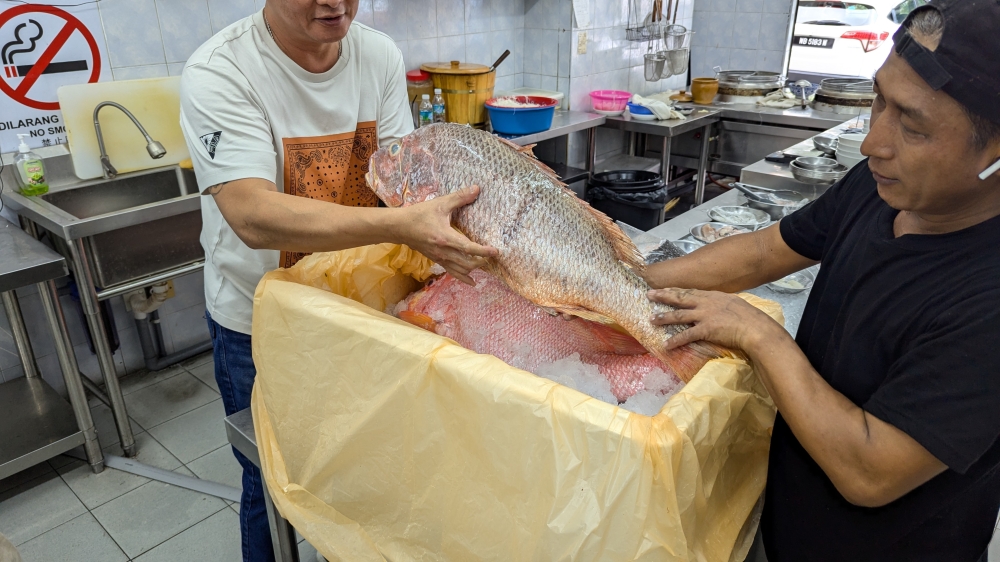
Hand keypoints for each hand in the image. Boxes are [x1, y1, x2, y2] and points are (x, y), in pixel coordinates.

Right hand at [397, 186, 498, 284]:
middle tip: (492, 256)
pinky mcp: (437, 260)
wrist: (400, 227)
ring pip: (461, 270)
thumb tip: (477, 189)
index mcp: (445, 237)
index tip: (495, 251)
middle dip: (482, 261)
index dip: (483, 251)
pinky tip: (472, 282)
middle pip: (467, 263)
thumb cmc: (419, 214)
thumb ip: (459, 197)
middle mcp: (443, 251)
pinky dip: (464, 277)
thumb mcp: (440, 204)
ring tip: (486, 265)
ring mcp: (440, 258)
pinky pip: (452, 272)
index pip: (468, 248)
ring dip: (474, 269)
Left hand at [647, 288, 781, 353]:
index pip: (689, 291)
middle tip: (649, 294)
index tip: (663, 289)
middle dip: (663, 296)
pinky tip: (666, 345)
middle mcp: (706, 303)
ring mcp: (704, 315)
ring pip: (678, 315)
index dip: (675, 290)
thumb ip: (722, 304)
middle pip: (679, 298)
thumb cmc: (749, 317)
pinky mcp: (705, 329)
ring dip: (663, 317)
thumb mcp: (734, 303)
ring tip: (651, 320)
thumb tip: (718, 306)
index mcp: (713, 296)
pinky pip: (686, 335)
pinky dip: (675, 341)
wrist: (755, 327)